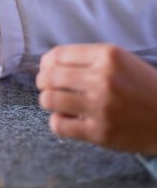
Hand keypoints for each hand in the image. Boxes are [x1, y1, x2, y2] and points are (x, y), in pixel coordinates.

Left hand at [37, 44, 156, 154]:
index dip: (46, 63)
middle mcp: (103, 79)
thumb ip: (88, 59)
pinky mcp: (100, 132)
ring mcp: (101, 106)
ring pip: (49, 99)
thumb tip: (48, 63)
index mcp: (108, 56)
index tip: (47, 69)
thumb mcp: (122, 61)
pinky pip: (59, 125)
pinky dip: (58, 121)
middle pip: (49, 76)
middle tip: (47, 86)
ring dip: (48, 101)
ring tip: (57, 102)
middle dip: (43, 82)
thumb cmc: (144, 87)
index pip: (57, 55)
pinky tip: (68, 119)